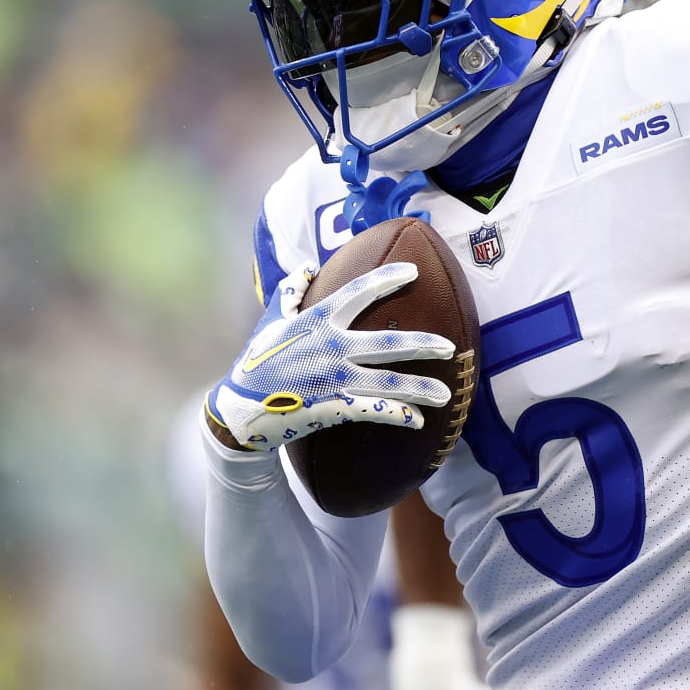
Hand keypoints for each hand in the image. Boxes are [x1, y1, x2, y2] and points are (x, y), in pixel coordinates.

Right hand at [205, 262, 453, 450]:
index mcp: (317, 321)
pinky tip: (417, 421)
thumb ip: (291, 292)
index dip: (387, 278)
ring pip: (389, 381)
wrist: (239, 410)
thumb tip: (309, 268)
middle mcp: (332, 346)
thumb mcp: (270, 321)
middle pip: (389, 342)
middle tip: (449, 347)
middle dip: (423, 344)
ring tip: (445, 395)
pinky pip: (374, 411)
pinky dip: (398, 415)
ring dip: (421, 388)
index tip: (412, 272)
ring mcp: (335, 378)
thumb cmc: (255, 363)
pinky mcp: (333, 407)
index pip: (358, 292)